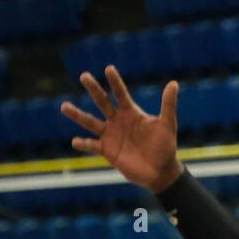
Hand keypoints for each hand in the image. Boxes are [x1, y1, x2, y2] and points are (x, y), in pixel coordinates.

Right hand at [60, 65, 182, 192]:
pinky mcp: (107, 150)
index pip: (121, 94)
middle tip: (84, 75)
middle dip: (94, 89)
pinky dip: (84, 144)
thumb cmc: (165, 146)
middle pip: (103, 102)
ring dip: (77, 115)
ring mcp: (110, 135)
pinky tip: (76, 141)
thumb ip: (168, 105)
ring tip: (64, 106)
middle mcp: (118, 121)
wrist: (160, 170)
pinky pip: (92, 145)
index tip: (108, 68)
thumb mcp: (168, 124)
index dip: (115, 82)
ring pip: (90, 122)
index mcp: (131, 113)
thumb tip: (174, 83)